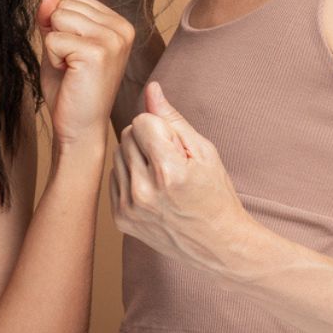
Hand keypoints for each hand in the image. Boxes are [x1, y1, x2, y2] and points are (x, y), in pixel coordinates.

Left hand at [37, 0, 138, 154]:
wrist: (79, 128)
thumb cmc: (70, 89)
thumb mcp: (58, 45)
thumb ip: (53, 18)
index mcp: (119, 24)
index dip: (62, 26)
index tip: (75, 54)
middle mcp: (121, 29)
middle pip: (66, 4)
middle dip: (58, 33)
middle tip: (72, 64)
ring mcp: (112, 40)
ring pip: (59, 16)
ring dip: (54, 45)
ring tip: (71, 68)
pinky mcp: (97, 53)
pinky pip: (53, 38)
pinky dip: (52, 58)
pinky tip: (69, 75)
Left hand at [112, 83, 260, 274]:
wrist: (218, 244)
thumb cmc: (216, 194)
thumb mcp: (204, 152)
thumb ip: (173, 119)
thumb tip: (152, 88)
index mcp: (169, 172)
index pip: (142, 121)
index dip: (161, 127)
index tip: (177, 145)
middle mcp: (144, 192)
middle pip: (127, 135)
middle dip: (148, 139)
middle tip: (172, 161)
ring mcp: (129, 208)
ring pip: (117, 155)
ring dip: (136, 157)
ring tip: (162, 176)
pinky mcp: (120, 219)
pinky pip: (114, 178)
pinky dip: (130, 177)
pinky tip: (152, 190)